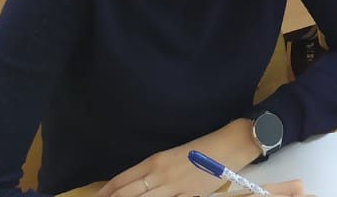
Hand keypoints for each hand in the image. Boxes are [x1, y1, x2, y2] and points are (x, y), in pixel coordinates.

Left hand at [96, 119, 297, 196]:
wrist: (231, 145)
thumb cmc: (203, 145)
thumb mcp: (174, 154)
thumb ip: (155, 169)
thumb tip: (138, 184)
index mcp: (156, 160)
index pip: (122, 181)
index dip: (106, 192)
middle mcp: (160, 175)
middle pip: (127, 194)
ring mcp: (174, 188)